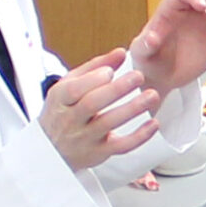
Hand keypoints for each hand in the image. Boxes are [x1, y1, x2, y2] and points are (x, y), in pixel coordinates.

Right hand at [41, 50, 161, 170]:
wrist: (51, 150)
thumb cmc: (63, 111)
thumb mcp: (70, 85)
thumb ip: (95, 67)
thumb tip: (120, 52)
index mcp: (59, 100)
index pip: (73, 89)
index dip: (93, 79)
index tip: (110, 71)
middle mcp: (70, 120)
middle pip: (92, 104)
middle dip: (117, 89)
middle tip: (138, 75)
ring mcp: (84, 138)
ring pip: (109, 124)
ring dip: (133, 109)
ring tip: (152, 95)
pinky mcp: (99, 153)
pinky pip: (122, 146)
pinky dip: (139, 136)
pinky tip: (153, 123)